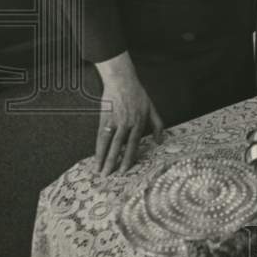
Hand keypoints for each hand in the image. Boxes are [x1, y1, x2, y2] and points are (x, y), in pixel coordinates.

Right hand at [95, 51, 163, 176]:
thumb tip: (160, 141)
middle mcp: (128, 123)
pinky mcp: (105, 117)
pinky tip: (95, 157)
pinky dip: (98, 147)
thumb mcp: (152, 108)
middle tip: (111, 176)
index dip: (129, 157)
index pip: (134, 144)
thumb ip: (158, 125)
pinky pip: (101, 135)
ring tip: (101, 171)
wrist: (122, 80)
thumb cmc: (138, 94)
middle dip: (115, 162)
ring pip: (110, 143)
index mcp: (140, 122)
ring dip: (105, 158)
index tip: (125, 170)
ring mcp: (115, 120)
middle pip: (121, 146)